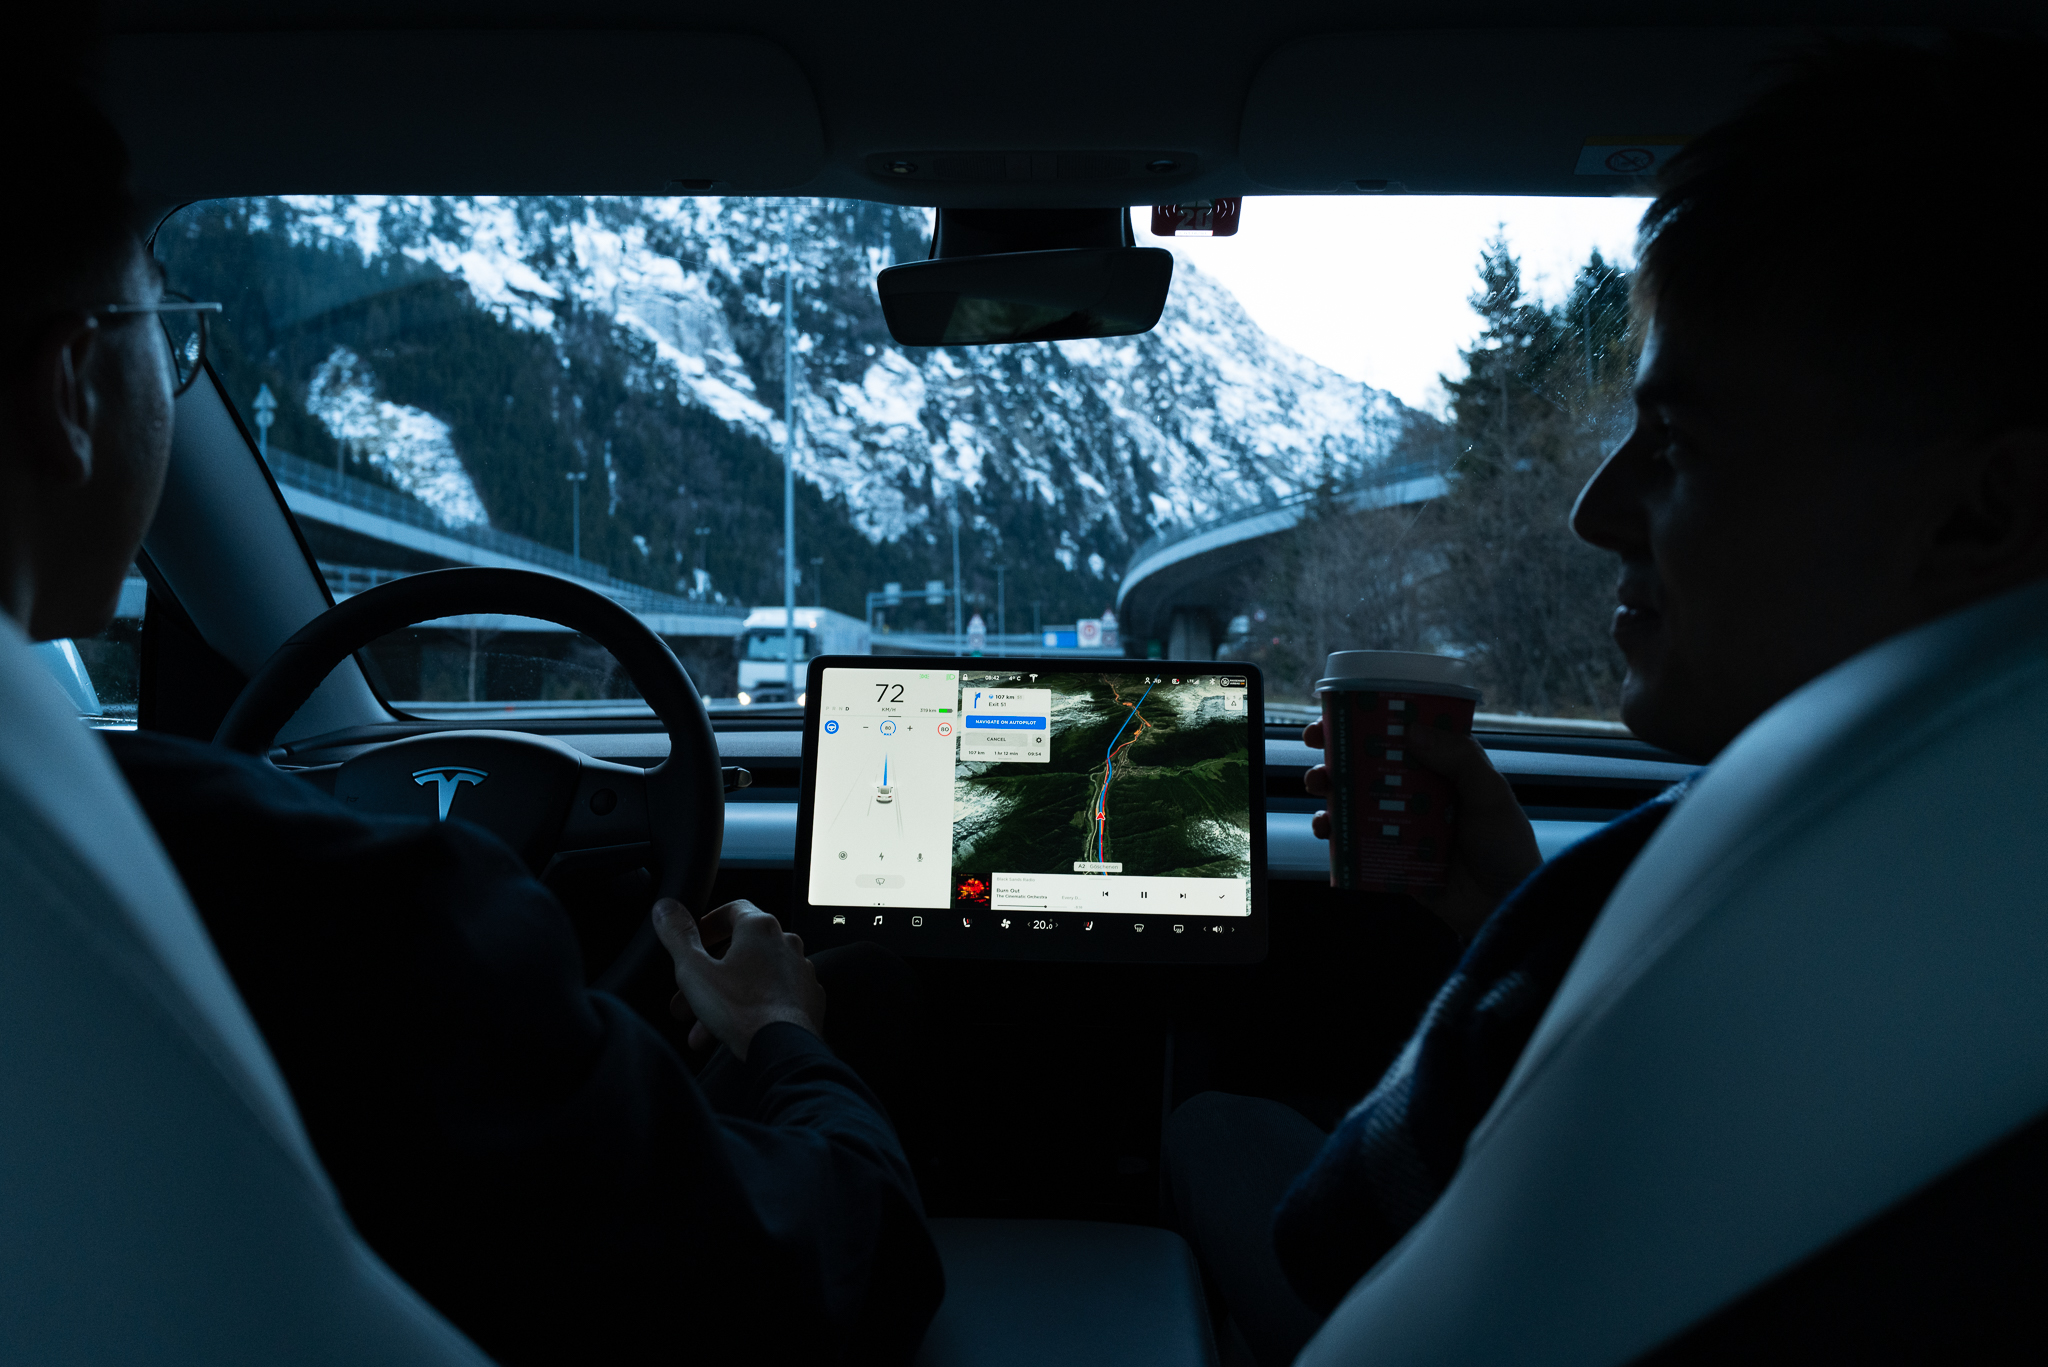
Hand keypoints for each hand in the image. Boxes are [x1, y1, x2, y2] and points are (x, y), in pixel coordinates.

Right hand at [651, 899, 826, 1060]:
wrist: (783, 1049)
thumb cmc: (741, 1009)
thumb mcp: (694, 970)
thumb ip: (678, 935)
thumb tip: (666, 907)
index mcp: (760, 927)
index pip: (732, 910)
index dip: (708, 925)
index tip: (694, 942)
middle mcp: (786, 943)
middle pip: (739, 952)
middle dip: (708, 976)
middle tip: (687, 998)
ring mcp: (800, 971)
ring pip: (753, 979)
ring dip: (725, 998)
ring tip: (700, 1028)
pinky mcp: (808, 998)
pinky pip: (773, 998)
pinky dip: (751, 1009)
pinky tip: (732, 1030)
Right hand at [1302, 719, 1541, 937]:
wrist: (1503, 907)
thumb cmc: (1506, 847)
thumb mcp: (1490, 795)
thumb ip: (1460, 759)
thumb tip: (1412, 731)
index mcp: (1444, 768)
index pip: (1405, 733)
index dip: (1374, 717)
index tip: (1344, 708)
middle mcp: (1418, 792)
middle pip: (1370, 763)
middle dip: (1338, 750)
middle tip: (1316, 743)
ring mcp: (1400, 824)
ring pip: (1354, 798)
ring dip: (1329, 787)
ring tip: (1319, 785)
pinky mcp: (1388, 856)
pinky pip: (1352, 841)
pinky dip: (1333, 832)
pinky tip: (1326, 829)